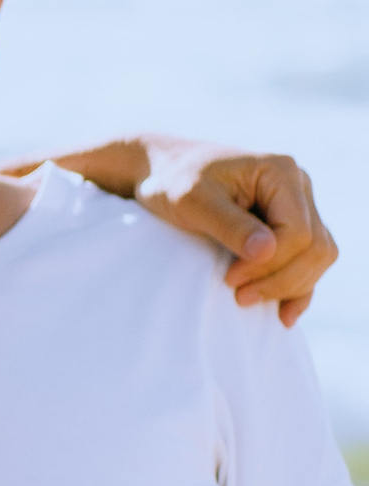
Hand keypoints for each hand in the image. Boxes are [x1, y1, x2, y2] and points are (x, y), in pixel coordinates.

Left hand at [137, 142, 336, 325]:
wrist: (165, 171)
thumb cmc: (174, 181)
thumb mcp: (192, 200)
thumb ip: (229, 225)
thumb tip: (268, 252)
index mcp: (281, 171)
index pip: (297, 232)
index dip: (268, 264)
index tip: (229, 278)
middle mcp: (299, 187)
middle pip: (316, 248)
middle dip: (281, 280)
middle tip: (239, 297)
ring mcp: (300, 207)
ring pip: (319, 257)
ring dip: (291, 286)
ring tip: (248, 300)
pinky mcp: (291, 227)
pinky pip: (310, 262)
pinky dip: (299, 287)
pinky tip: (284, 314)